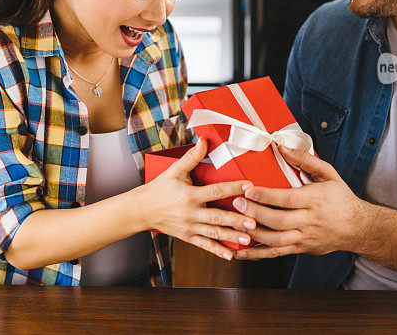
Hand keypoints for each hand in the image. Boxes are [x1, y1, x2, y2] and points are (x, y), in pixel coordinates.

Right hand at [138, 138, 255, 259]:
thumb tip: (204, 140)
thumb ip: (192, 157)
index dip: (233, 188)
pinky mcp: (188, 237)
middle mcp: (191, 213)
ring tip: (248, 239)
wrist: (142, 209)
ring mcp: (190, 227)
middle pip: (218, 217)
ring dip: (232, 237)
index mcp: (190, 195)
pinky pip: (205, 245)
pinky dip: (217, 251)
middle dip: (236, 220)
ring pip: (214, 233)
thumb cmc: (160, 188)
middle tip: (254, 222)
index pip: (216, 191)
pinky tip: (230, 256)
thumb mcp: (174, 170)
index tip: (249, 187)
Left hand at [232, 144, 367, 259]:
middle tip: (236, 204)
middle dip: (255, 213)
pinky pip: (277, 253)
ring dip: (253, 234)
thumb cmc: (341, 198)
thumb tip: (282, 147)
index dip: (266, 195)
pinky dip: (258, 254)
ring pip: (276, 240)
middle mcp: (310, 221)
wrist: (359, 228)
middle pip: (278, 220)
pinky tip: (241, 251)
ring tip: (234, 225)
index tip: (248, 190)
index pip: (287, 199)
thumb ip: (305, 159)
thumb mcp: (329, 175)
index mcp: (315, 200)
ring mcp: (305, 237)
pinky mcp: (301, 248)